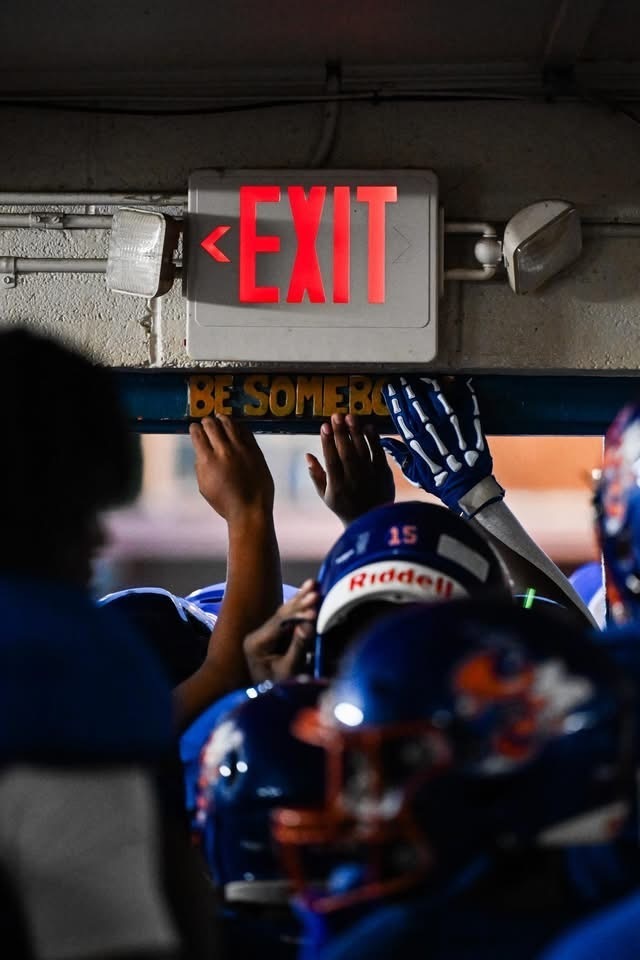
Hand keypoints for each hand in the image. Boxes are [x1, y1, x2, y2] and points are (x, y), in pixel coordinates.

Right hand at [189, 415, 273, 522]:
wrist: (250, 509)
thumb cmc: (225, 502)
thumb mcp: (204, 486)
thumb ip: (200, 465)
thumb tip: (201, 450)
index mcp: (208, 460)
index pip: (198, 435)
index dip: (194, 428)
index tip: (194, 427)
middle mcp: (224, 451)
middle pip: (212, 425)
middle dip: (207, 421)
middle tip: (206, 421)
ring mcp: (241, 449)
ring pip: (229, 423)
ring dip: (222, 418)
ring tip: (220, 418)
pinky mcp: (255, 450)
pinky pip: (246, 431)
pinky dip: (238, 425)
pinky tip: (235, 426)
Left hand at [243, 580, 318, 683]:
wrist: (268, 702)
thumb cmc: (279, 689)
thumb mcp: (289, 669)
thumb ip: (298, 646)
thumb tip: (309, 624)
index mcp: (256, 643)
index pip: (280, 623)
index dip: (298, 613)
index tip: (315, 605)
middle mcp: (256, 635)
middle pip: (281, 614)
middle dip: (300, 601)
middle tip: (315, 587)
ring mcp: (263, 634)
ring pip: (284, 613)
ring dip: (300, 599)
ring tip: (313, 584)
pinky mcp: (271, 636)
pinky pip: (286, 619)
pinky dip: (298, 607)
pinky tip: (308, 594)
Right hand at [306, 413, 394, 525]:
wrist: (372, 522)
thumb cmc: (344, 506)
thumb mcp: (325, 495)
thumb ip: (316, 475)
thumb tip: (307, 455)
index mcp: (337, 487)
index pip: (331, 461)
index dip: (327, 443)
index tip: (324, 426)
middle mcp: (354, 481)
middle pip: (347, 454)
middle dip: (341, 433)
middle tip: (336, 415)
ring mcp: (371, 478)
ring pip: (363, 451)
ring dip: (356, 433)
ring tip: (350, 416)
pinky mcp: (385, 475)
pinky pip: (379, 454)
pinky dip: (374, 440)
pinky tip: (368, 427)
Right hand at [380, 376, 502, 514]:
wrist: (467, 489)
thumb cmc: (439, 482)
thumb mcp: (414, 472)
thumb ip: (399, 455)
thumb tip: (384, 442)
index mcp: (417, 442)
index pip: (401, 415)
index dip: (394, 400)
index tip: (389, 388)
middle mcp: (433, 431)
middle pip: (417, 405)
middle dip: (408, 390)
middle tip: (402, 379)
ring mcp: (452, 427)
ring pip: (439, 401)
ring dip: (430, 387)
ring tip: (424, 378)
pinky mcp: (470, 426)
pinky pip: (467, 405)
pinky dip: (463, 393)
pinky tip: (457, 382)